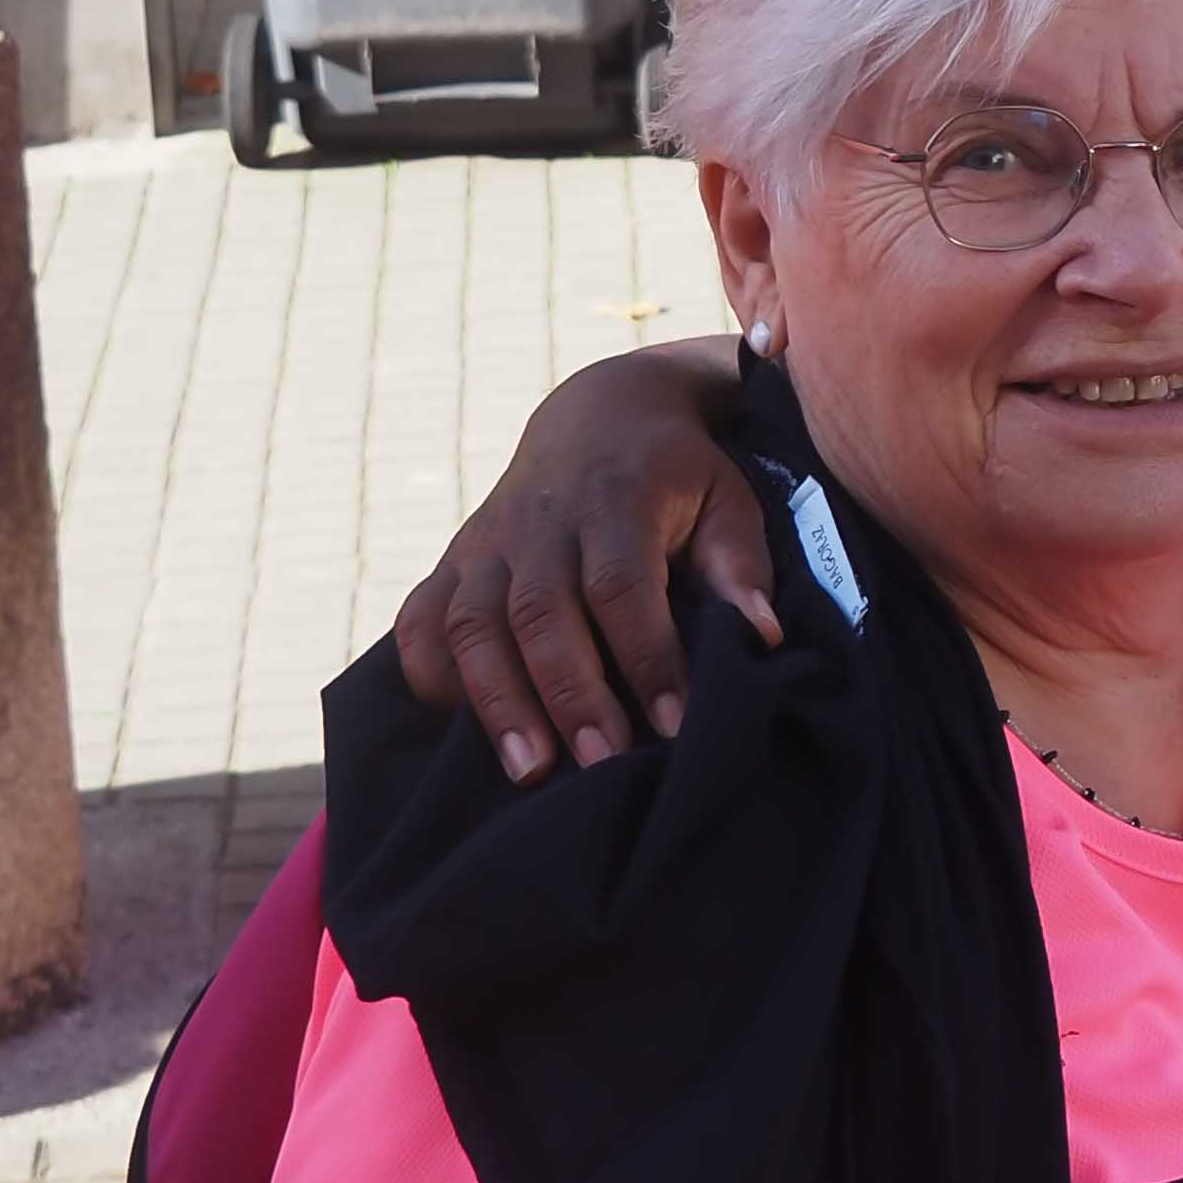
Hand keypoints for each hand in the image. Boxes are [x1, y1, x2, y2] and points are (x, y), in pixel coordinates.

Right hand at [388, 342, 771, 775]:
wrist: (599, 412)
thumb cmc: (676, 475)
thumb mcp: (726, 498)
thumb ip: (739, 565)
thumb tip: (761, 635)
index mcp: (614, 502)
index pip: (622, 584)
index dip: (645, 655)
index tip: (674, 721)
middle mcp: (539, 522)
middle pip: (540, 612)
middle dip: (570, 695)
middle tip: (602, 764)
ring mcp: (486, 542)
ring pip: (473, 622)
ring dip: (497, 699)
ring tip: (530, 770)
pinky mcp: (452, 561)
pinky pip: (421, 619)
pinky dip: (430, 672)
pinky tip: (458, 726)